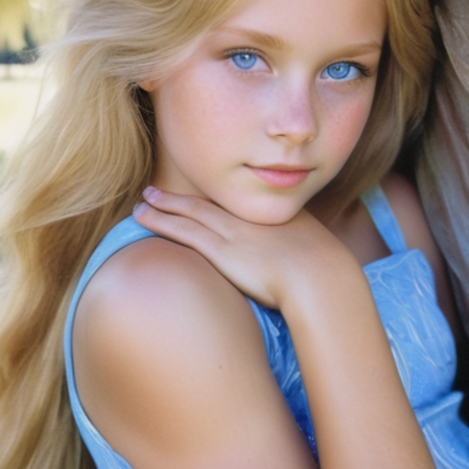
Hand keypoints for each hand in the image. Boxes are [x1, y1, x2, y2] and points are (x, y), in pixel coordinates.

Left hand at [132, 186, 355, 311]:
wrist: (321, 278)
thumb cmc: (325, 275)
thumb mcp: (316, 254)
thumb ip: (302, 252)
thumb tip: (304, 263)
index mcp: (271, 216)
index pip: (235, 203)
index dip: (213, 197)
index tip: (200, 195)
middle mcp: (248, 217)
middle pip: (209, 201)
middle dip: (183, 196)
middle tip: (159, 191)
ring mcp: (232, 231)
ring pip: (189, 211)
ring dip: (164, 204)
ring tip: (145, 200)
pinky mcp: (220, 249)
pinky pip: (182, 230)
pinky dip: (160, 220)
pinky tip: (143, 216)